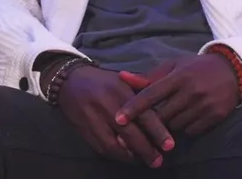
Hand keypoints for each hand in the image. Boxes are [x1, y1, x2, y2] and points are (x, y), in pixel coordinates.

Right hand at [56, 65, 174, 167]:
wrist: (71, 81)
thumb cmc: (104, 81)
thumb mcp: (124, 80)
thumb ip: (143, 93)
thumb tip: (165, 106)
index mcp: (120, 91)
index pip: (143, 114)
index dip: (157, 131)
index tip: (170, 145)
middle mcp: (107, 105)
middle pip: (129, 133)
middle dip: (146, 150)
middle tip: (159, 161)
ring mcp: (93, 119)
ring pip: (114, 145)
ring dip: (130, 156)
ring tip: (144, 161)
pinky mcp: (84, 130)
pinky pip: (101, 148)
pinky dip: (116, 155)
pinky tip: (127, 157)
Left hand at [116, 54, 239, 136]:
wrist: (234, 70)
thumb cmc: (197, 68)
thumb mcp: (175, 66)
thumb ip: (149, 76)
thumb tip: (122, 77)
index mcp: (179, 76)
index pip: (151, 94)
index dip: (133, 108)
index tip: (118, 119)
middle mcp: (192, 91)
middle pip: (162, 115)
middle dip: (152, 121)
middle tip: (146, 122)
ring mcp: (205, 104)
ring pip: (175, 126)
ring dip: (169, 125)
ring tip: (172, 116)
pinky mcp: (215, 116)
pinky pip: (191, 131)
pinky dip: (185, 128)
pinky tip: (188, 118)